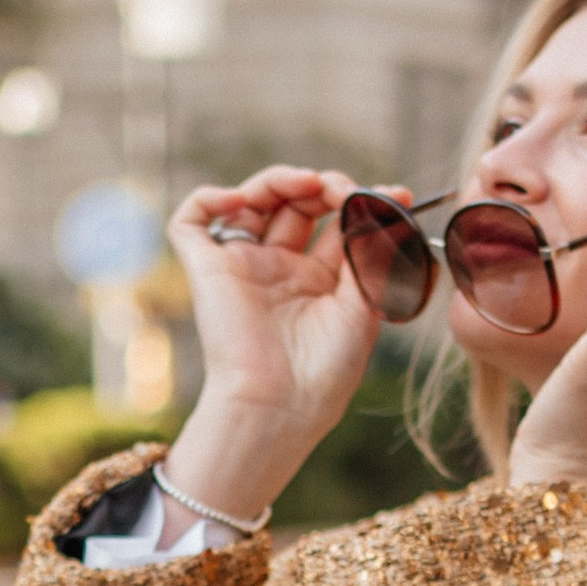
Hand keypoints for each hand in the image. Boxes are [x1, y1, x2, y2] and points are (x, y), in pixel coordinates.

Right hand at [158, 167, 383, 534]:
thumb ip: (371, 252)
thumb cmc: (325, 370)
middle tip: (344, 190)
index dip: (360, 201)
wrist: (279, 405)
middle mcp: (279, 271)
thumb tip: (389, 202)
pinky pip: (190, 221)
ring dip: (279, 180)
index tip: (395, 195)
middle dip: (323, 186)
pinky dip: (209, 197)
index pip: (335, 223)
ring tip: (309, 184)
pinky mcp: (206, 269)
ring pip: (250, 201)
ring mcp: (242, 267)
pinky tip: (241, 199)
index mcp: (318, 283)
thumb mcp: (364, 304)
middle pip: (295, 204)